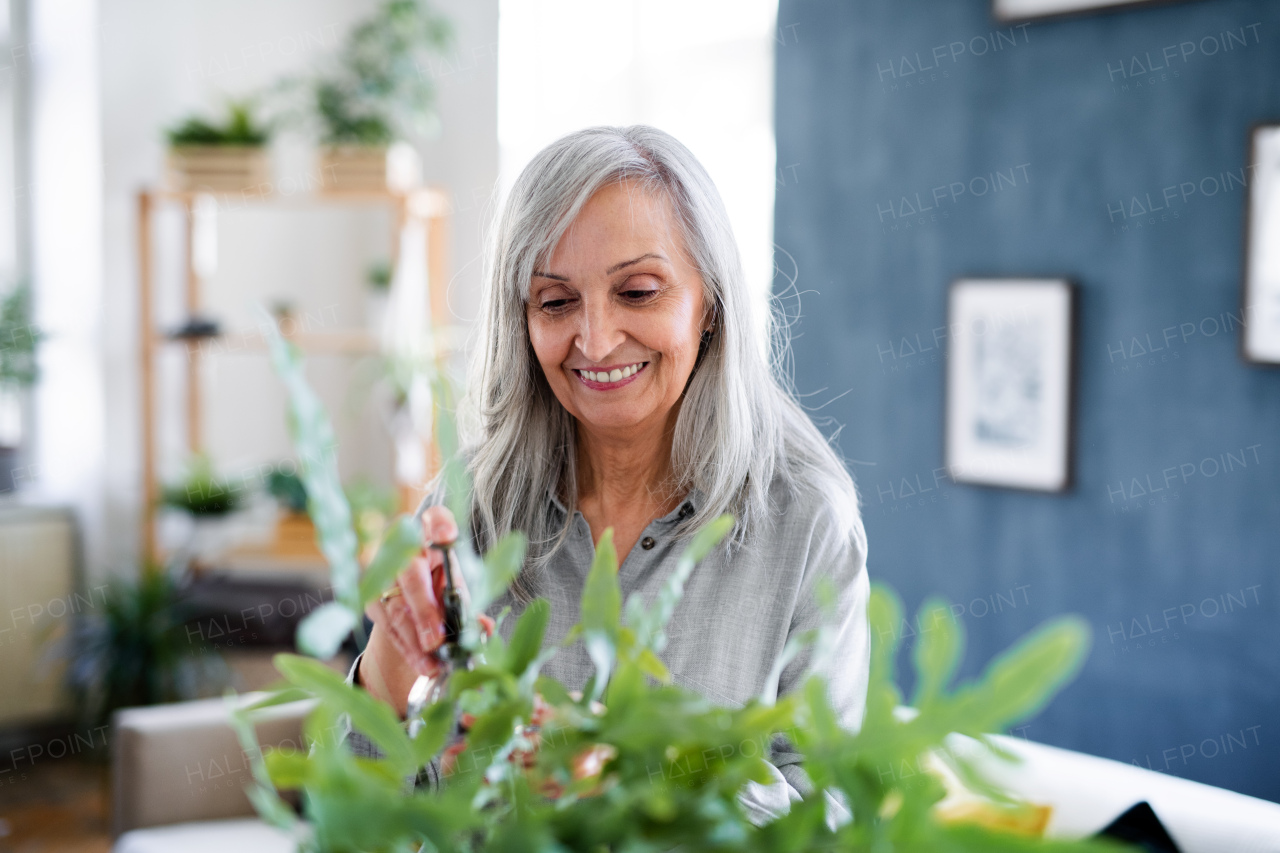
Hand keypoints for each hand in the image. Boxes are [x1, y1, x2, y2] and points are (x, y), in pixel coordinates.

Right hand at [359, 505, 494, 717]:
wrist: (412, 595)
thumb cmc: (442, 584)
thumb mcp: (458, 589)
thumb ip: (469, 606)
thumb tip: (484, 629)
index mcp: (432, 535)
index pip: (434, 519)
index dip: (440, 526)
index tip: (447, 536)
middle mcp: (405, 549)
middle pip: (411, 575)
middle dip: (424, 610)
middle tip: (437, 639)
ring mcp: (383, 573)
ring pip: (397, 608)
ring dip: (416, 640)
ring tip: (434, 664)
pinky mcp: (372, 598)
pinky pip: (389, 627)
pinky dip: (408, 649)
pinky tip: (422, 664)